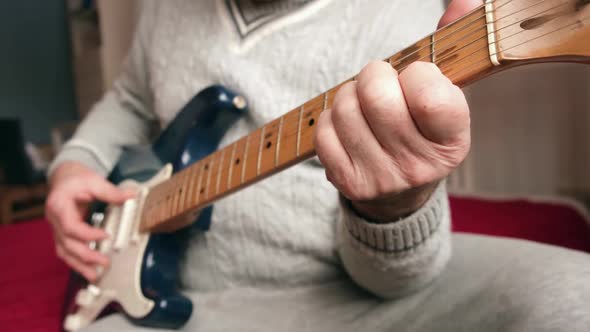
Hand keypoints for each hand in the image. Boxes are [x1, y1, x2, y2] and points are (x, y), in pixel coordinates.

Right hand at [46, 161, 134, 280]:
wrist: (64, 177)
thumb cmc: (76, 179)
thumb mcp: (93, 180)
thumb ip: (110, 191)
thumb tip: (131, 196)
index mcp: (59, 206)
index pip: (70, 227)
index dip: (87, 235)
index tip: (105, 236)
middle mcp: (54, 220)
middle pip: (67, 244)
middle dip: (86, 257)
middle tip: (105, 263)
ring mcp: (57, 229)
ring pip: (64, 252)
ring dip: (79, 266)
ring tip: (95, 277)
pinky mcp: (62, 234)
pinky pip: (67, 251)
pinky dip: (77, 262)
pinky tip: (89, 270)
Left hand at [313, 0, 477, 221]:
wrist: (402, 193)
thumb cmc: (423, 133)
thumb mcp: (447, 97)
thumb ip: (451, 48)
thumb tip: (461, 1)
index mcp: (452, 141)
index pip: (429, 96)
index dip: (417, 73)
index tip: (417, 77)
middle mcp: (418, 165)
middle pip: (377, 97)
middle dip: (375, 74)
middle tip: (382, 81)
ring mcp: (381, 177)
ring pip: (345, 108)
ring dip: (351, 93)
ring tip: (366, 103)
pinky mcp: (349, 182)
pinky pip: (324, 131)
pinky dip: (332, 118)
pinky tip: (350, 124)